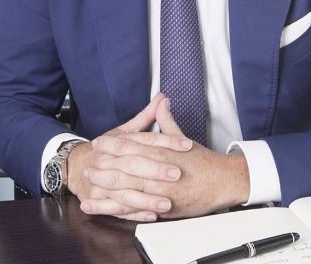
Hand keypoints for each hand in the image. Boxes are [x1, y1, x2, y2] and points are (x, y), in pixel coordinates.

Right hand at [68, 94, 192, 220]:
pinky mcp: (99, 200)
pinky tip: (153, 215)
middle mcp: (107, 161)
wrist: (76, 167)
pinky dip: (136, 213)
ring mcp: (101, 182)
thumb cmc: (107, 150)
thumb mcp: (125, 132)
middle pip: (132, 164)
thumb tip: (163, 97)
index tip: (186, 144)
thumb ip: (146, 116)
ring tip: (169, 202)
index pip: (144, 139)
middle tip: (177, 173)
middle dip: (156, 170)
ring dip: (147, 198)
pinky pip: (118, 209)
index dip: (166, 141)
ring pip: (125, 191)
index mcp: (116, 141)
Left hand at [93, 95, 250, 218]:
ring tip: (89, 184)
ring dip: (105, 186)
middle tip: (87, 165)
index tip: (98, 143)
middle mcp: (159, 171)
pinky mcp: (162, 207)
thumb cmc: (203, 162)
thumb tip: (160, 102)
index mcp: (162, 152)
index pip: (131, 145)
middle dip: (103, 166)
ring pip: (125, 188)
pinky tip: (98, 208)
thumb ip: (166, 121)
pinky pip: (133, 209)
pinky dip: (113, 209)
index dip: (112, 144)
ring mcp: (160, 191)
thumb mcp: (182, 138)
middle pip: (124, 167)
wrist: (223, 181)